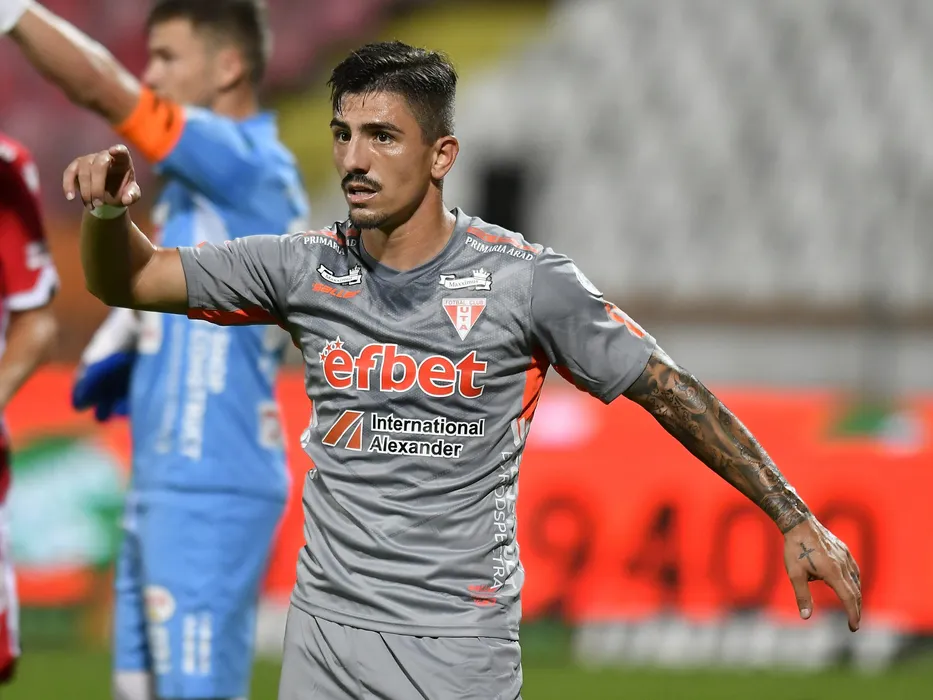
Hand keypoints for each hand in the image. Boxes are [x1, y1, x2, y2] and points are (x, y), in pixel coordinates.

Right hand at [62, 144, 140, 208]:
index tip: (113, 151)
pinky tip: (70, 197)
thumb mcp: (132, 195)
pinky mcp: (76, 166)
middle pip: (99, 165)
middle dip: (97, 186)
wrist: (109, 194)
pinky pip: (69, 173)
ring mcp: (89, 159)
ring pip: (84, 170)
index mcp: (122, 161)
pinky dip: (68, 185)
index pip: (122, 151)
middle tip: (99, 204)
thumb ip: (133, 196)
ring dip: (86, 191)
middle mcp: (105, 156)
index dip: (118, 150)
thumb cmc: (122, 190)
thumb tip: (126, 199)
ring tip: (91, 207)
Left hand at [784, 517, 861, 631]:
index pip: (849, 598)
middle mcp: (843, 564)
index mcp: (833, 572)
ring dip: (856, 595)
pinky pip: (853, 569)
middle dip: (856, 609)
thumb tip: (806, 617)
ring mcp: (845, 556)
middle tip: (854, 623)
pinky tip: (850, 584)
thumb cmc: (794, 548)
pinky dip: (854, 581)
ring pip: (856, 580)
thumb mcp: (795, 574)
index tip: (853, 627)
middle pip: (855, 591)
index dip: (853, 614)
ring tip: (852, 606)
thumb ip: (802, 596)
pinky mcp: (843, 549)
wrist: (799, 522)